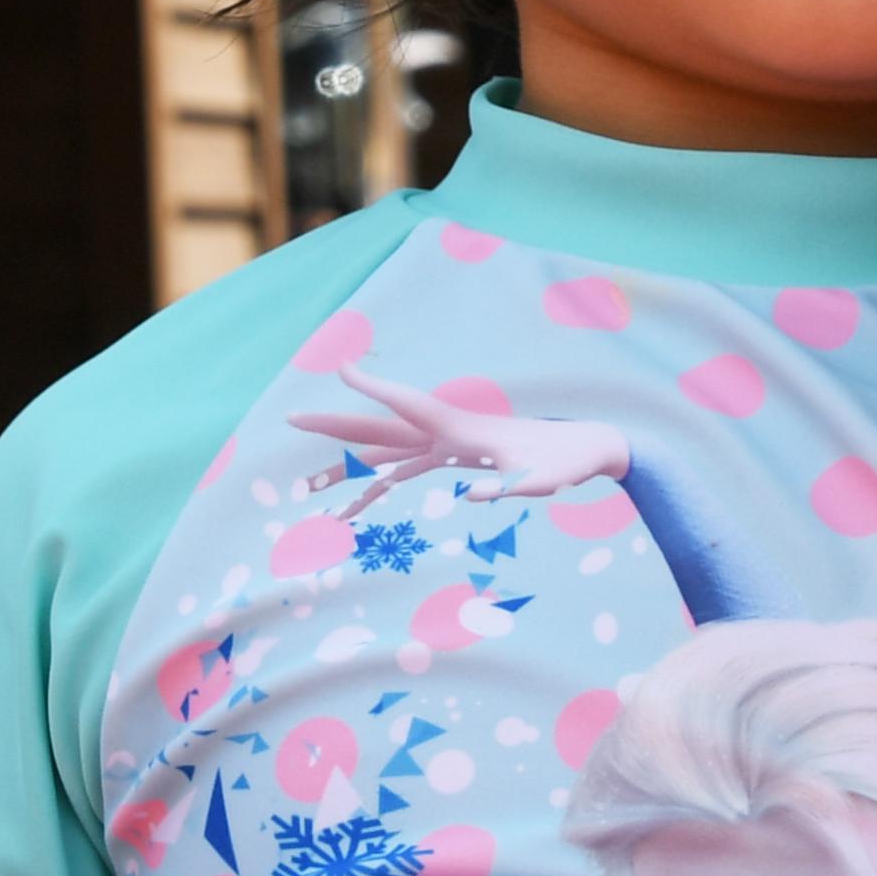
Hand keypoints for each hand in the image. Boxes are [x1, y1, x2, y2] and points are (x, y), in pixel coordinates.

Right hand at [288, 363, 630, 514]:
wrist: (586, 450)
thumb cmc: (565, 462)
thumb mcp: (542, 479)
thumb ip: (512, 486)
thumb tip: (473, 496)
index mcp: (462, 429)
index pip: (409, 404)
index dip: (373, 388)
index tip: (341, 369)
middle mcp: (446, 433)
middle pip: (380, 427)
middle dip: (335, 424)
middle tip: (291, 417)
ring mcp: (446, 446)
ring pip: (385, 455)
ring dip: (347, 469)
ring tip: (309, 488)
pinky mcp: (454, 460)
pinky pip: (404, 473)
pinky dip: (377, 489)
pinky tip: (356, 506)